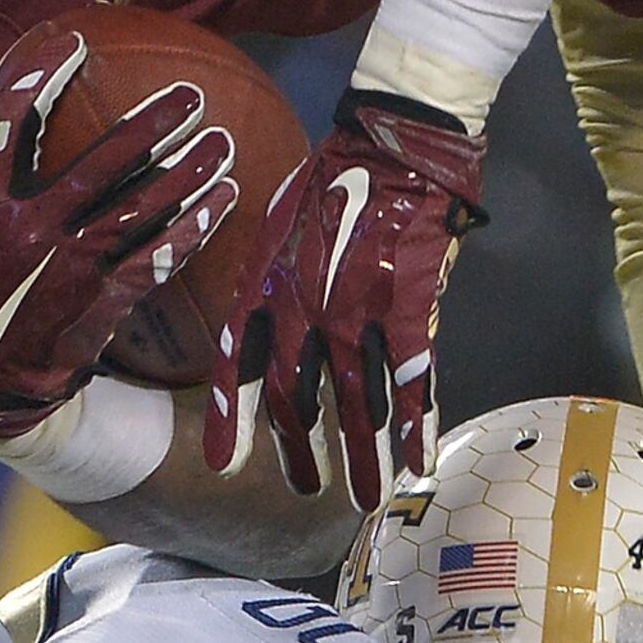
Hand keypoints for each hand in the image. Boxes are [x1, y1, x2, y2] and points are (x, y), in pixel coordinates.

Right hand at [0, 26, 242, 438]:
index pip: (13, 128)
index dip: (42, 81)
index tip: (74, 46)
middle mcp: (32, 230)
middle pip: (100, 167)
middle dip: (150, 127)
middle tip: (190, 95)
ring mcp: (71, 267)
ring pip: (140, 212)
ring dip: (187, 176)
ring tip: (222, 144)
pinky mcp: (101, 300)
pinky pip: (155, 258)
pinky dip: (192, 230)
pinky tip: (222, 203)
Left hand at [204, 91, 481, 509]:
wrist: (392, 141)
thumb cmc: (332, 178)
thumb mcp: (277, 227)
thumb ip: (269, 283)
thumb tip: (265, 330)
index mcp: (267, 287)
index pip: (240, 365)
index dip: (232, 417)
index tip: (224, 465)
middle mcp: (304, 308)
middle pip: (298, 398)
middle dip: (302, 452)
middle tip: (306, 493)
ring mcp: (357, 312)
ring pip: (357, 403)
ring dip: (363, 457)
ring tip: (366, 501)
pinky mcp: (408, 307)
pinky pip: (411, 380)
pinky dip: (415, 425)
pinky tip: (418, 462)